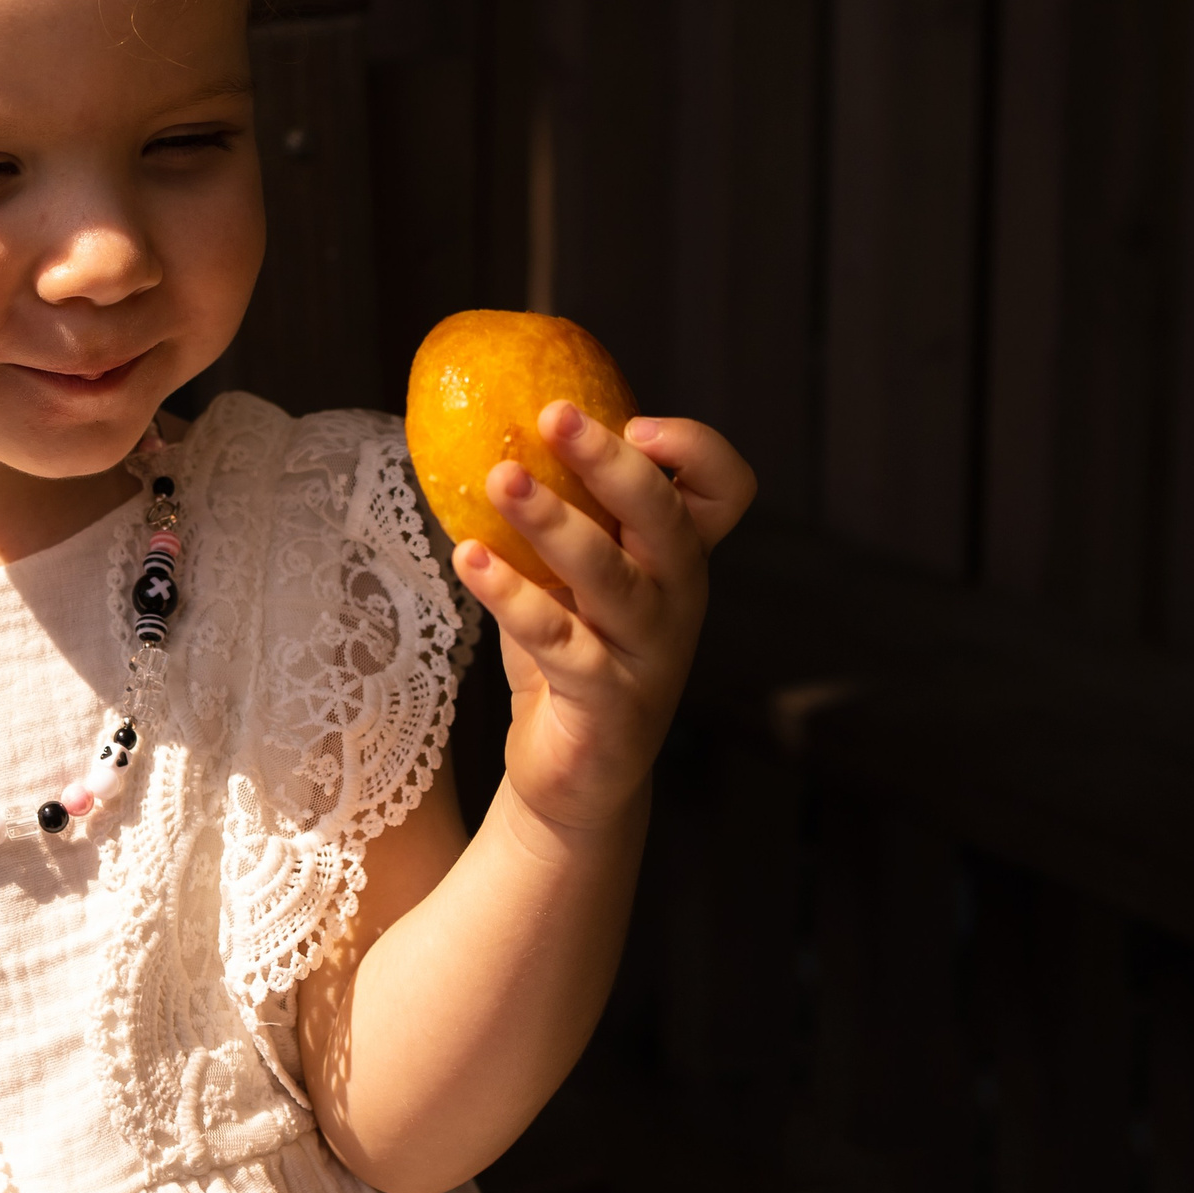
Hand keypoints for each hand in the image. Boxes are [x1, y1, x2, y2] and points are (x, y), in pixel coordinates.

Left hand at [454, 407, 755, 837]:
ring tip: (500, 477)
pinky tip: (468, 559)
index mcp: (677, 556)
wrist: (574, 777)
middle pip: (667, 518)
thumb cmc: (571, 653)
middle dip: (611, 462)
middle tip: (553, 415)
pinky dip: (513, 596)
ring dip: (553, 521)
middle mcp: (677, 599)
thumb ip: (566, 510)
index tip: (634, 421)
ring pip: (611, 576)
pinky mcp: (608, 703)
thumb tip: (489, 420)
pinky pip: (561, 640)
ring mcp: (649, 653)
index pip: (725, 490)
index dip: (695, 449)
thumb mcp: (575, 574)